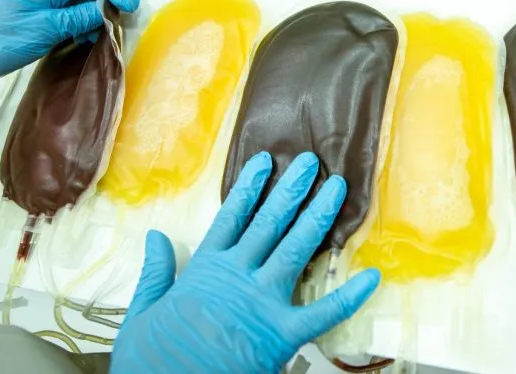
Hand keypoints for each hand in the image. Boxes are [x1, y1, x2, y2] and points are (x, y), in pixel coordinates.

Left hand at [0, 0, 139, 85]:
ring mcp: (47, 5)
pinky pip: (73, 17)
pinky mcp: (43, 21)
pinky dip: (86, 27)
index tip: (128, 5)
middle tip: (123, 22)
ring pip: (84, 2)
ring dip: (99, 16)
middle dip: (111, 0)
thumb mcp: (44, 29)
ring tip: (105, 36)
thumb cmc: (2, 39)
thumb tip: (106, 12)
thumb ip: (78, 18)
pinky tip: (88, 41)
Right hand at [111, 152, 380, 372]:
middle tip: (313, 161)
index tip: (266, 161)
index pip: (233, 216)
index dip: (251, 187)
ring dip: (319, 215)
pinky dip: (349, 296)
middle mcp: (238, 276)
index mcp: (205, 269)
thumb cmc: (152, 358)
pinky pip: (323, 313)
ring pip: (297, 248)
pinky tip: (372, 278)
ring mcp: (263, 302)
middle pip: (271, 222)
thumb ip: (156, 271)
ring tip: (338, 186)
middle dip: (293, 189)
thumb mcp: (143, 311)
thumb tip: (156, 235)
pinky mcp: (283, 335)